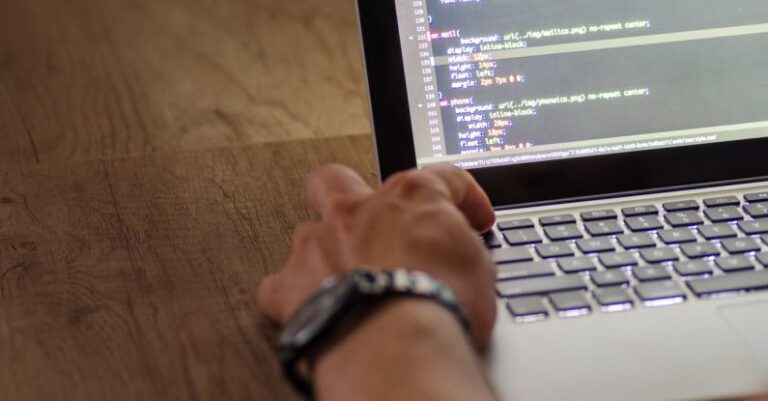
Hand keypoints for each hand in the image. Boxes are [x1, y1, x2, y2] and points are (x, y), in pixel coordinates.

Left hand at [257, 163, 496, 344]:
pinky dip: (294, 294)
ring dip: (324, 250)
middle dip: (349, 192)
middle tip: (369, 217)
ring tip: (346, 276)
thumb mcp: (479, 266)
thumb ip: (463, 247)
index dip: (463, 195)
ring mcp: (317, 246)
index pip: (441, 178)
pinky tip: (313, 305)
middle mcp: (356, 212)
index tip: (473, 217)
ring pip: (306, 231)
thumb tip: (462, 254)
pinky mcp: (291, 288)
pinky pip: (279, 286)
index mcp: (409, 197)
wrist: (397, 342)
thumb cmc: (440, 301)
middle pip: (337, 179)